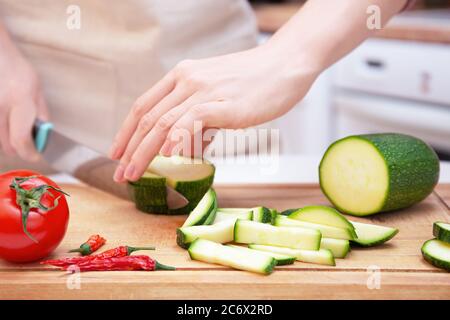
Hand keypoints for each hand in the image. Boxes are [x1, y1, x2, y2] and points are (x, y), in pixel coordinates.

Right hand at [0, 35, 48, 160]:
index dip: (30, 153)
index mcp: (20, 101)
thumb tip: (45, 137)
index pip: (22, 139)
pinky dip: (1, 132)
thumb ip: (42, 114)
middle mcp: (1, 107)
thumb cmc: (18, 71)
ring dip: (9, 142)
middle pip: (8, 146)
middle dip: (20, 150)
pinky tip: (7, 121)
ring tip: (17, 128)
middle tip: (29, 146)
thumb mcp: (38, 91)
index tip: (36, 155)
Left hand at [110, 43, 319, 181]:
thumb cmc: (254, 81)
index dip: (126, 131)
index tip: (117, 153)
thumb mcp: (217, 91)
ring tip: (133, 175)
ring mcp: (205, 91)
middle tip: (120, 173)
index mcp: (182, 75)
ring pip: (163, 124)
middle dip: (129, 149)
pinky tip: (165, 159)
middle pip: (148, 118)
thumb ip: (199, 115)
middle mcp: (188, 79)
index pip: (144, 105)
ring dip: (144, 153)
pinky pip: (192, 122)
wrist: (285, 64)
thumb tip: (188, 144)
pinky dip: (175, 141)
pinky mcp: (224, 104)